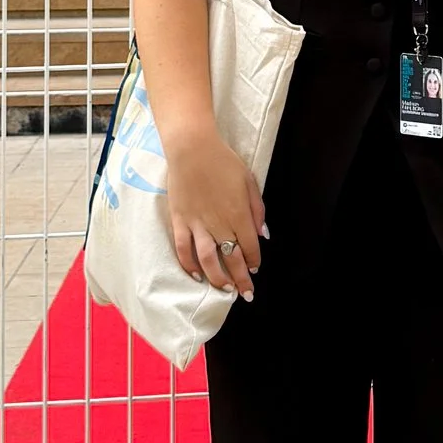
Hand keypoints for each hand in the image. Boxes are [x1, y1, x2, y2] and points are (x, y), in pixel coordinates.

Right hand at [165, 122, 263, 301]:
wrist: (192, 148)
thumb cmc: (224, 161)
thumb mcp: (249, 181)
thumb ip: (257, 210)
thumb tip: (263, 234)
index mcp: (238, 214)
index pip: (249, 246)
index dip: (254, 261)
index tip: (255, 269)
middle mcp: (218, 223)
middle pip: (231, 258)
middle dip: (241, 279)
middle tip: (246, 294)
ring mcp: (197, 223)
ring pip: (207, 259)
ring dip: (217, 277)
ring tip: (225, 289)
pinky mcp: (179, 220)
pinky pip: (183, 248)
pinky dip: (189, 264)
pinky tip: (196, 275)